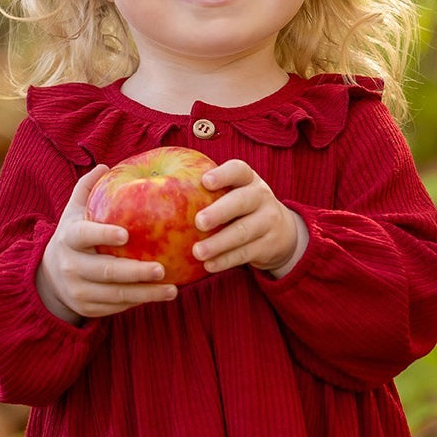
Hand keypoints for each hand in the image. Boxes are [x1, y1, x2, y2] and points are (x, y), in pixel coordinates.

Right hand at [38, 163, 179, 320]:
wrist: (49, 278)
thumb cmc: (73, 237)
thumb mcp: (73, 213)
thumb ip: (87, 189)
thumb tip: (105, 166)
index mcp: (69, 238)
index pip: (84, 235)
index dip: (104, 235)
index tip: (127, 235)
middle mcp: (71, 266)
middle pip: (106, 271)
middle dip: (135, 272)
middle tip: (162, 268)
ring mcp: (78, 290)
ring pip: (115, 295)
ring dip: (145, 293)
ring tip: (172, 289)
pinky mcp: (87, 309)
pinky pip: (116, 308)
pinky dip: (139, 302)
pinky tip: (160, 295)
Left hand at [192, 159, 306, 275]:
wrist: (282, 232)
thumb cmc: (241, 208)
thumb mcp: (234, 192)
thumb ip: (207, 190)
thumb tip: (155, 182)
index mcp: (248, 179)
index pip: (238, 170)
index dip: (223, 174)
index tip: (205, 182)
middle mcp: (261, 196)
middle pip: (242, 201)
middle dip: (220, 211)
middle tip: (198, 222)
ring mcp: (268, 221)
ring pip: (243, 231)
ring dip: (219, 243)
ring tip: (197, 252)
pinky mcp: (269, 245)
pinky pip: (246, 253)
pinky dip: (226, 260)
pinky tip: (209, 266)